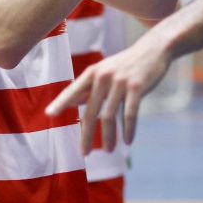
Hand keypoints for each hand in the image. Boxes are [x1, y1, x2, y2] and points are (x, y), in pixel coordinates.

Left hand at [46, 31, 170, 153]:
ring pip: (110, 116)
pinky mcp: (137, 87)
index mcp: (93, 73)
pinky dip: (129, 130)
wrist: (153, 50)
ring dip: (108, 137)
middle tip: (84, 153)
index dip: (61, 102)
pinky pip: (130, 114)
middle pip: (91, 111)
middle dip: (86, 135)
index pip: (73, 90)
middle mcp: (104, 77)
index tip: (49, 115)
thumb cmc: (125, 64)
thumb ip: (88, 87)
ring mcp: (120, 82)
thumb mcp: (104, 71)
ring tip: (108, 150)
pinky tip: (128, 141)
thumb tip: (68, 102)